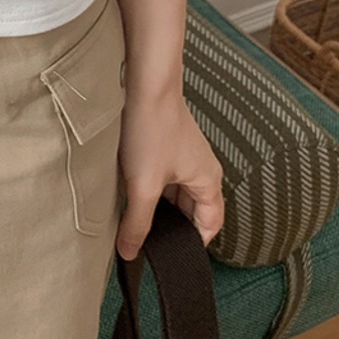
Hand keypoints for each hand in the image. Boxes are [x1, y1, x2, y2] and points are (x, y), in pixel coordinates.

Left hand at [115, 85, 223, 260]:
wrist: (144, 83)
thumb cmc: (152, 128)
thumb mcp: (143, 185)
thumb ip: (137, 223)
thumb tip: (130, 254)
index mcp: (209, 183)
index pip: (210, 227)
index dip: (190, 244)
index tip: (166, 255)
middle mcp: (202, 170)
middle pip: (191, 212)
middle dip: (170, 225)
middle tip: (146, 238)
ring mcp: (185, 156)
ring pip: (174, 194)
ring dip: (157, 205)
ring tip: (135, 213)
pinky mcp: (168, 144)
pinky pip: (163, 177)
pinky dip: (150, 186)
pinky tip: (129, 187)